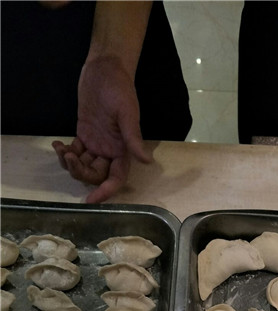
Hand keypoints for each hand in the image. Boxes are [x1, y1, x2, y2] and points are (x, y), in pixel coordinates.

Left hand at [52, 55, 151, 202]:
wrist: (105, 68)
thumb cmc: (120, 88)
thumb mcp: (127, 113)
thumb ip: (133, 139)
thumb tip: (146, 162)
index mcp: (123, 149)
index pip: (116, 178)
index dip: (106, 191)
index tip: (92, 200)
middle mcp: (110, 151)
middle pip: (96, 175)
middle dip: (81, 172)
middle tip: (70, 157)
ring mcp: (97, 144)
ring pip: (84, 166)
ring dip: (71, 164)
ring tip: (63, 149)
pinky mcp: (85, 134)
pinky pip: (75, 152)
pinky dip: (65, 152)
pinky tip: (58, 144)